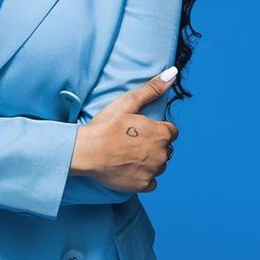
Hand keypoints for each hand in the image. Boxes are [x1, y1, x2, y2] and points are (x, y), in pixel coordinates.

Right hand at [70, 68, 178, 192]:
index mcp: (161, 133)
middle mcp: (162, 154)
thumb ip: (152, 89)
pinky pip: (151, 181)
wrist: (87, 151)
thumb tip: (172, 73)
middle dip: (153, 144)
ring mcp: (153, 171)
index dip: (156, 128)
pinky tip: (128, 167)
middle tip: (130, 140)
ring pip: (159, 165)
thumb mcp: (128, 102)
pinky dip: (142, 175)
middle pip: (165, 149)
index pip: (171, 131)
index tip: (139, 128)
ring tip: (128, 153)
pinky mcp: (144, 185)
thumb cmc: (106, 125)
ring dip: (149, 160)